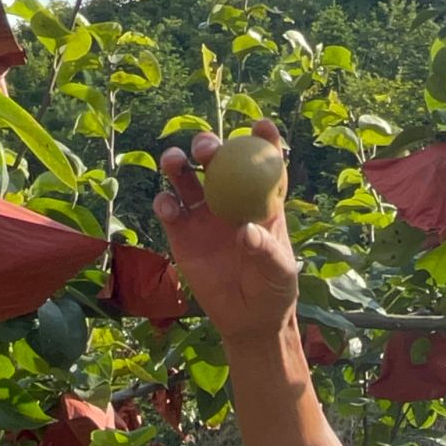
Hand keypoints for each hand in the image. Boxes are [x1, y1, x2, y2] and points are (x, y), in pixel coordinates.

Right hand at [153, 120, 299, 342]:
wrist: (249, 320)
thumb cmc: (274, 290)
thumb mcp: (279, 272)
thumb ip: (266, 251)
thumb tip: (246, 232)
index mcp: (262, 201)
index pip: (263, 163)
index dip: (263, 140)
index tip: (262, 124)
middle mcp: (230, 199)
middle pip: (216, 162)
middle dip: (208, 147)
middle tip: (205, 150)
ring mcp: (203, 216)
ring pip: (186, 179)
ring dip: (178, 165)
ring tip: (175, 163)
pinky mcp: (182, 236)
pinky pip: (169, 212)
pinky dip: (165, 204)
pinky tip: (168, 207)